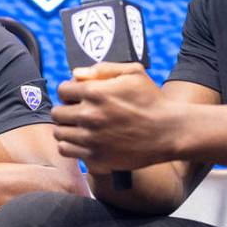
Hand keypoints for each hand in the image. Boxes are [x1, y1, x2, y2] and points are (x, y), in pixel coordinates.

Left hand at [52, 62, 179, 171]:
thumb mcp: (133, 73)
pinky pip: (67, 150)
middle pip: (57, 113)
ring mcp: (91, 139)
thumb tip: (75, 74)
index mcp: (95, 92)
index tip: (78, 96)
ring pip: (59, 133)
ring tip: (79, 128)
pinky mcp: (95, 157)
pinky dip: (71, 146)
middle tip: (78, 113)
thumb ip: (102, 69)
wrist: (168, 132)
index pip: (62, 90)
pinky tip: (83, 141)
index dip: (69, 91)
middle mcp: (89, 115)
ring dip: (66, 128)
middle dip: (66, 110)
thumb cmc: (152, 100)